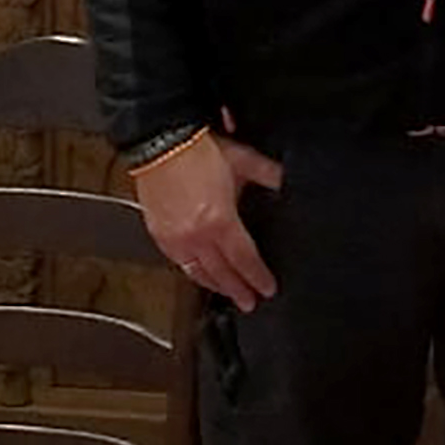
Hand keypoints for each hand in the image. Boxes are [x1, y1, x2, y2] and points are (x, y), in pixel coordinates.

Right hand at [130, 132, 282, 311]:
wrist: (161, 142)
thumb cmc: (199, 150)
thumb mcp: (243, 160)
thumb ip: (268, 175)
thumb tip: (286, 181)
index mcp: (220, 220)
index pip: (244, 258)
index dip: (257, 276)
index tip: (267, 289)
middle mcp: (195, 235)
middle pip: (221, 272)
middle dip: (237, 289)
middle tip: (250, 303)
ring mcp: (174, 237)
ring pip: (197, 272)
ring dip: (215, 286)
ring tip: (229, 293)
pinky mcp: (158, 234)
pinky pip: (178, 262)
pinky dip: (192, 272)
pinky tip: (200, 274)